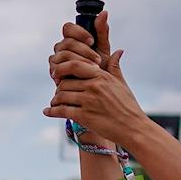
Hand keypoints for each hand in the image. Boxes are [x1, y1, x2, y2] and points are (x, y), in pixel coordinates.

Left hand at [43, 15, 144, 144]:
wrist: (133, 128)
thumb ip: (115, 67)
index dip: (62, 68)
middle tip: (57, 93)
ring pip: (61, 96)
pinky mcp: (84, 116)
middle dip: (58, 88)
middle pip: (65, 82)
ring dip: (55, 100)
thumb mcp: (122, 84)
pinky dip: (52, 112)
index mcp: (101, 76)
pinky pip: (62, 111)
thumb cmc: (128, 106)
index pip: (75, 65)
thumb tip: (118, 51)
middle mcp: (94, 87)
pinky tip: (47, 112)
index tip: (57, 73)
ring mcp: (88, 102)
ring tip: (54, 103)